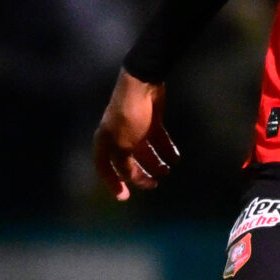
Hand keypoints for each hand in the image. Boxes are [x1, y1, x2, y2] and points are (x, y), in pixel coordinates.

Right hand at [93, 71, 178, 201]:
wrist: (143, 83)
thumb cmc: (128, 116)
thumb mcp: (123, 144)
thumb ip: (125, 164)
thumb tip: (129, 177)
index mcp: (105, 141)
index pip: (104, 167)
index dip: (112, 183)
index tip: (124, 196)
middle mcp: (118, 136)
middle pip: (128, 161)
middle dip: (141, 175)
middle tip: (154, 185)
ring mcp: (135, 127)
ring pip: (145, 152)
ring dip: (156, 163)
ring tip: (167, 171)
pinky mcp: (151, 120)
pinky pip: (158, 140)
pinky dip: (166, 149)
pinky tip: (175, 158)